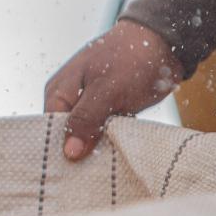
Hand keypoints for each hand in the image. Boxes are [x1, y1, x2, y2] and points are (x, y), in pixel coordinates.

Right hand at [44, 20, 184, 160]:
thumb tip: (69, 153)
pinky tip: (116, 153)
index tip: (73, 173)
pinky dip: (109, 140)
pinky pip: (102, 131)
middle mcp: (69, 99)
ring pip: (86, 135)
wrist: (165, 40)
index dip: (61, 151)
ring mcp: (88, 103)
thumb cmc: (132, 59)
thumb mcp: (107, 90)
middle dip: (79, 152)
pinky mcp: (107, 108)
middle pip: (66, 135)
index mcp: (59, 91)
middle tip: (91, 175)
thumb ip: (87, 120)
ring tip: (105, 166)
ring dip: (97, 147)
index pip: (50, 131)